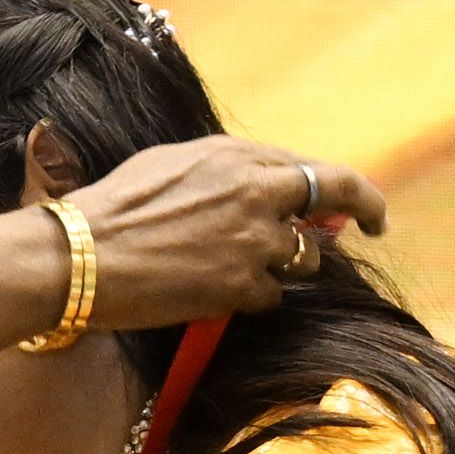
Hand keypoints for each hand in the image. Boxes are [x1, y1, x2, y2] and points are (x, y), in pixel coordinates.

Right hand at [77, 139, 386, 330]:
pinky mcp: (241, 286)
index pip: (314, 166)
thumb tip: (268, 182)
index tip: (362, 204)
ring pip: (304, 257)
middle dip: (362, 212)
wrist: (82, 257)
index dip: (347, 186)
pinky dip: (254, 297)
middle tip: (372, 228)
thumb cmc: (115, 209)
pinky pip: (272, 296)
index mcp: (237, 155)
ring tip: (246, 270)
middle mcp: (255, 191)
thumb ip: (228, 170)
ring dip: (289, 265)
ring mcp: (253, 241)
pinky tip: (217, 293)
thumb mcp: (173, 166)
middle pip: (334, 199)